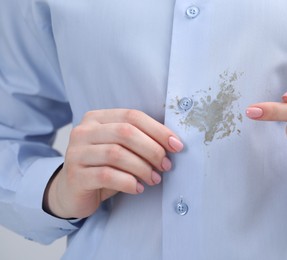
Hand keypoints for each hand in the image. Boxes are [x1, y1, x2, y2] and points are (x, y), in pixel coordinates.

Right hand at [44, 109, 183, 218]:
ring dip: (143, 167)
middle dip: (152, 149)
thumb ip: (139, 140)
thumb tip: (173, 144)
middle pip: (125, 132)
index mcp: (97, 118)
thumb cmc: (103, 167)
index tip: (177, 145)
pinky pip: (107, 175)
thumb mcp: (120, 149)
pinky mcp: (75, 175)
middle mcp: (84, 131)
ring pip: (116, 154)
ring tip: (154, 179)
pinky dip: (128, 182)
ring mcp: (76, 152)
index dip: (158, 130)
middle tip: (166, 165)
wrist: (72, 191)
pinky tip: (138, 188)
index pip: (132, 116)